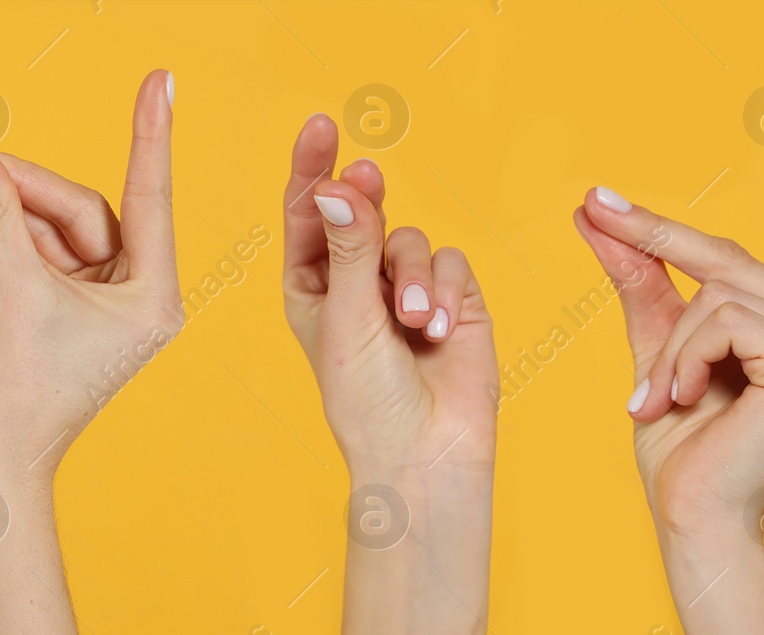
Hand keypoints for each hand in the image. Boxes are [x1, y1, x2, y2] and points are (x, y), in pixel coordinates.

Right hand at [0, 70, 174, 633]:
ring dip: (7, 211)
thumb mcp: (6, 288)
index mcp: (151, 297)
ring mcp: (104, 304)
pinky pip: (43, 253)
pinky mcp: (71, 310)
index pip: (150, 195)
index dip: (150, 134)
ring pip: (57, 229)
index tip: (161, 81)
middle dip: (25, 187)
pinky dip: (6, 238)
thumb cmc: (16, 393)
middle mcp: (138, 297)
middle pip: (84, 211)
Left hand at [282, 114, 495, 633]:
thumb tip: (338, 187)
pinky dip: (446, 290)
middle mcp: (357, 280)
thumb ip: (350, 249)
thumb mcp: (346, 318)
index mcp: (312, 284)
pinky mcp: (454, 298)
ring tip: (415, 323)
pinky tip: (440, 329)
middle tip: (367, 176)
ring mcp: (405, 287)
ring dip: (414, 276)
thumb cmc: (366, 399)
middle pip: (360, 211)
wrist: (424, 452)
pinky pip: (452, 261)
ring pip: (410, 238)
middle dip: (366, 196)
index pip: (308, 213)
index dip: (313, 168)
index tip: (318, 127)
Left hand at [573, 85, 763, 632]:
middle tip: (593, 208)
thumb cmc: (677, 441)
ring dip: (669, 344)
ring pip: (715, 289)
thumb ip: (640, 276)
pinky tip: (685, 401)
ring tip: (663, 393)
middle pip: (725, 252)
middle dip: (653, 236)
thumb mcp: (655, 344)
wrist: (687, 511)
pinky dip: (683, 359)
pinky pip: (719, 319)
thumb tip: (597, 211)